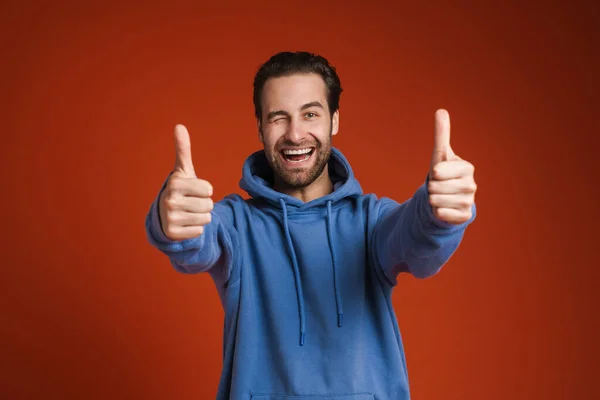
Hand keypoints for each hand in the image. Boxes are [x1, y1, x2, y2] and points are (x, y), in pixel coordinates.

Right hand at [159, 124, 213, 240]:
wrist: (164, 215)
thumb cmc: (180, 190)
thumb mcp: (182, 171)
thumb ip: (183, 150)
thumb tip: (179, 126)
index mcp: (175, 183)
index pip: (208, 189)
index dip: (204, 190)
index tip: (192, 190)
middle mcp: (170, 200)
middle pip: (209, 204)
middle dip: (203, 205)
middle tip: (190, 203)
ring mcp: (171, 218)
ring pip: (206, 218)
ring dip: (201, 217)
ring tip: (188, 213)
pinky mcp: (174, 233)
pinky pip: (200, 231)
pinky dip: (195, 229)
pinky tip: (185, 224)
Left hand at [427, 109, 476, 224]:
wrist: (447, 198)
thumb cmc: (443, 174)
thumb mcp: (440, 155)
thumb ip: (441, 135)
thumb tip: (441, 110)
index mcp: (467, 168)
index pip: (439, 171)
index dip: (434, 173)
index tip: (438, 173)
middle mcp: (471, 185)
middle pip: (435, 186)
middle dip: (431, 187)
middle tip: (438, 187)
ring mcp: (469, 201)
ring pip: (437, 200)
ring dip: (432, 200)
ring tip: (440, 197)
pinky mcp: (465, 216)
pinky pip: (442, 214)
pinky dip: (437, 212)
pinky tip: (442, 209)